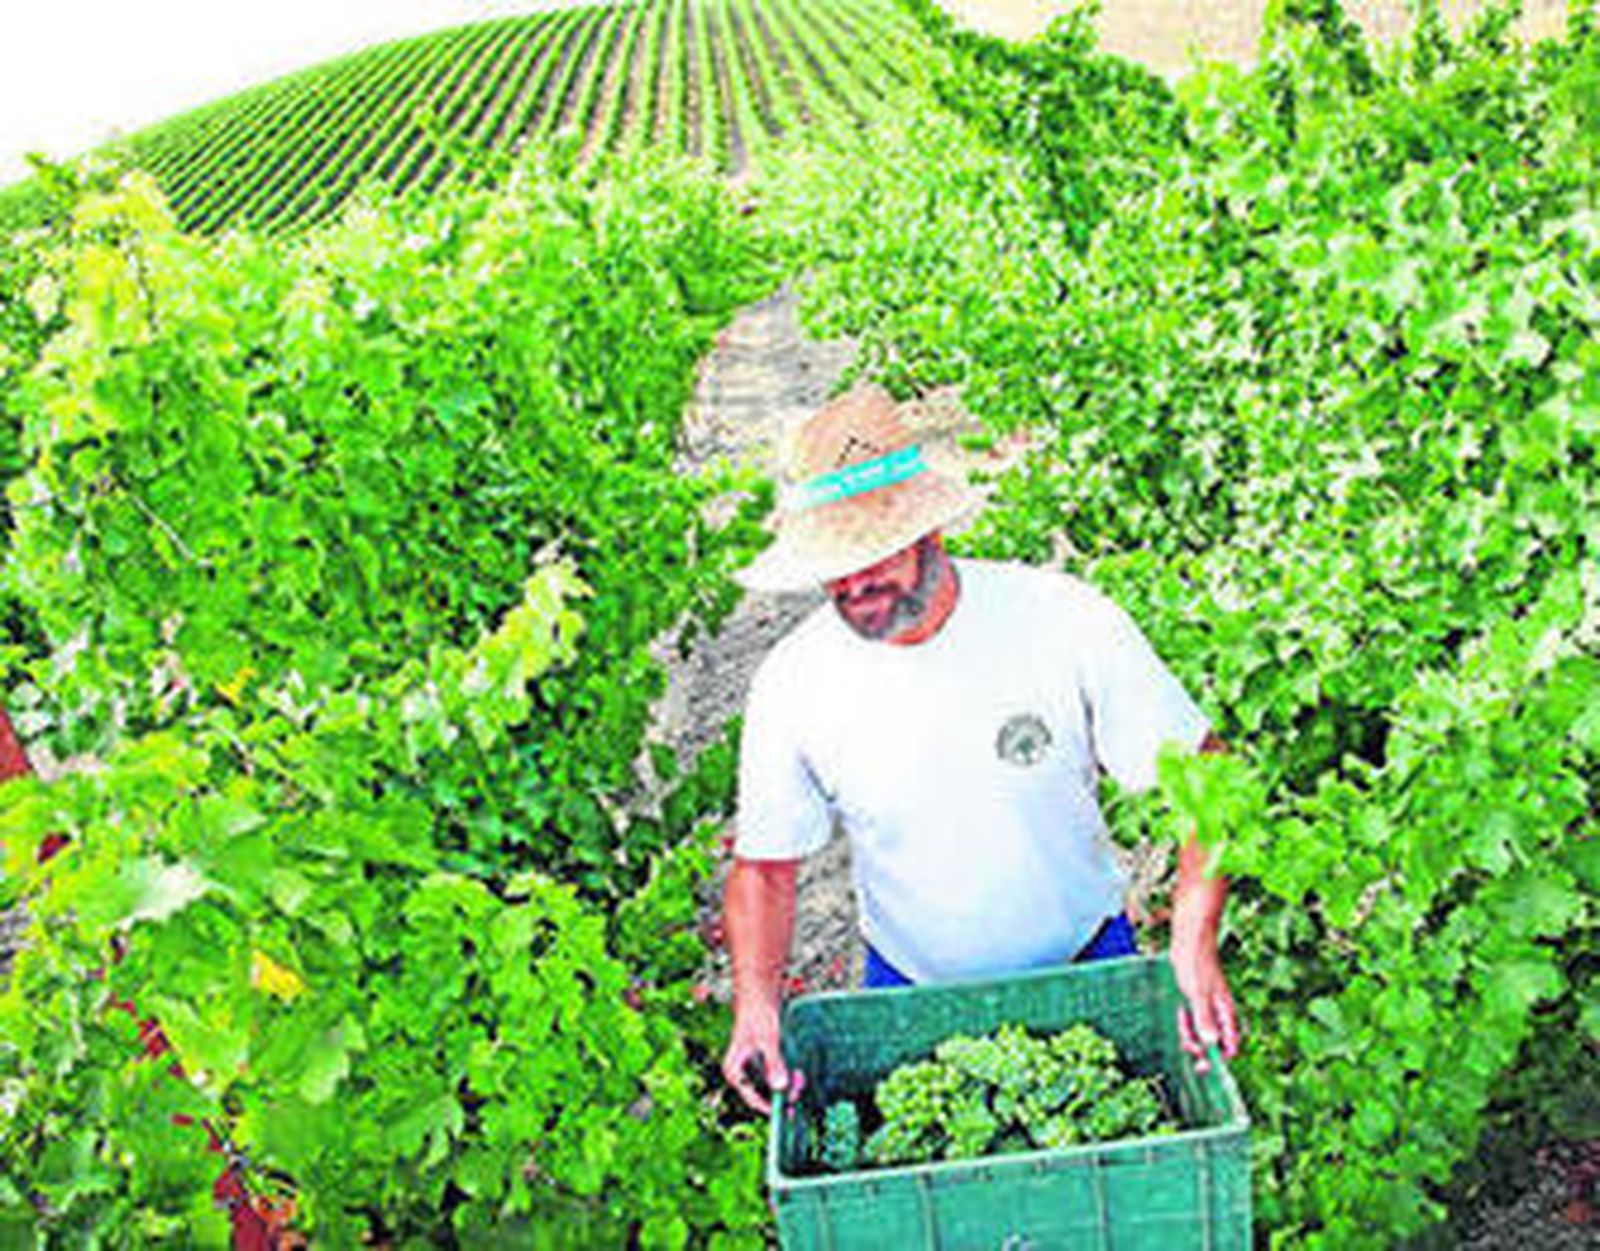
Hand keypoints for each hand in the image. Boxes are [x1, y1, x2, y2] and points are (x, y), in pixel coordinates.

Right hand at [722, 1006, 804, 1114]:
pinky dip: (787, 1074)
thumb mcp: (767, 1039)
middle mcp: (742, 1072)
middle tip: (799, 1089)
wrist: (758, 991)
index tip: (786, 1111)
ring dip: (787, 1084)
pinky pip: (777, 1073)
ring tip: (801, 1077)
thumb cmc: (756, 1012)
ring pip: (772, 1084)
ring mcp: (754, 1066)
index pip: (751, 1097)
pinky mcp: (764, 1059)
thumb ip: (773, 1063)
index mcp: (734, 1071)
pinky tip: (798, 1072)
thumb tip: (779, 1085)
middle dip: (782, 1093)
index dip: (769, 1106)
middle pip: (763, 1093)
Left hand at [1169, 933, 1240, 1076]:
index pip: (1229, 1045)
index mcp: (1225, 1013)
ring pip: (1202, 1032)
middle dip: (1202, 1049)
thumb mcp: (1198, 994)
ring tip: (1182, 1032)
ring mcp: (1207, 1007)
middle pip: (1214, 1042)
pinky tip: (1180, 1016)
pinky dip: (1186, 1023)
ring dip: (1192, 1036)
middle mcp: (1218, 1013)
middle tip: (1188, 1048)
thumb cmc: (1197, 964)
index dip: (1218, 1058)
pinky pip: (1193, 1020)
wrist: (1189, 942)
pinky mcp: (1196, 1000)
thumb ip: (1204, 1018)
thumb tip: (1210, 1044)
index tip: (1205, 1064)